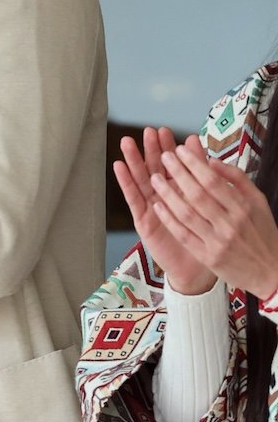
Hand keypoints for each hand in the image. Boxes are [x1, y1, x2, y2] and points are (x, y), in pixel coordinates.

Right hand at [113, 129, 215, 294]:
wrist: (197, 269)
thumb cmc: (205, 236)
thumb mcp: (208, 203)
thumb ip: (204, 178)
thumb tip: (204, 152)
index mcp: (180, 192)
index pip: (173, 165)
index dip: (168, 148)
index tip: (166, 131)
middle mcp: (163, 197)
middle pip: (155, 168)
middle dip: (151, 150)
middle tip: (148, 131)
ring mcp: (151, 208)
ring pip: (141, 180)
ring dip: (133, 161)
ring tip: (127, 142)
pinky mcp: (143, 221)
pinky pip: (134, 199)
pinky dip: (126, 182)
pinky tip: (119, 166)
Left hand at [151, 135, 277, 302]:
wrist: (269, 271)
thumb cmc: (262, 232)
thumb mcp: (258, 202)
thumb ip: (237, 180)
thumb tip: (213, 161)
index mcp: (243, 206)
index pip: (213, 181)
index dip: (194, 164)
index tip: (180, 150)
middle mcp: (230, 223)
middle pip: (198, 194)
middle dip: (178, 174)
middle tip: (164, 157)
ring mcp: (217, 241)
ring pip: (187, 214)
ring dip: (168, 194)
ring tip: (155, 179)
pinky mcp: (207, 257)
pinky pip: (184, 235)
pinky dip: (169, 219)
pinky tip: (158, 205)